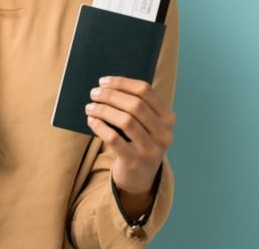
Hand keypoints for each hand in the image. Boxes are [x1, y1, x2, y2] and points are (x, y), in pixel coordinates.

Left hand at [85, 76, 175, 195]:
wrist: (140, 177)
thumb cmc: (140, 141)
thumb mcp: (147, 123)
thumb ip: (136, 105)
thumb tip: (107, 85)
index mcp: (168, 118)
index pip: (146, 91)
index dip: (123, 83)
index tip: (104, 81)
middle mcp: (164, 133)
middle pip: (135, 105)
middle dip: (111, 96)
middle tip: (94, 93)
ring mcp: (151, 149)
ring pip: (125, 121)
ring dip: (104, 110)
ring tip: (90, 106)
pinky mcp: (135, 162)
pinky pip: (114, 139)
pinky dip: (100, 127)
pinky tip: (92, 121)